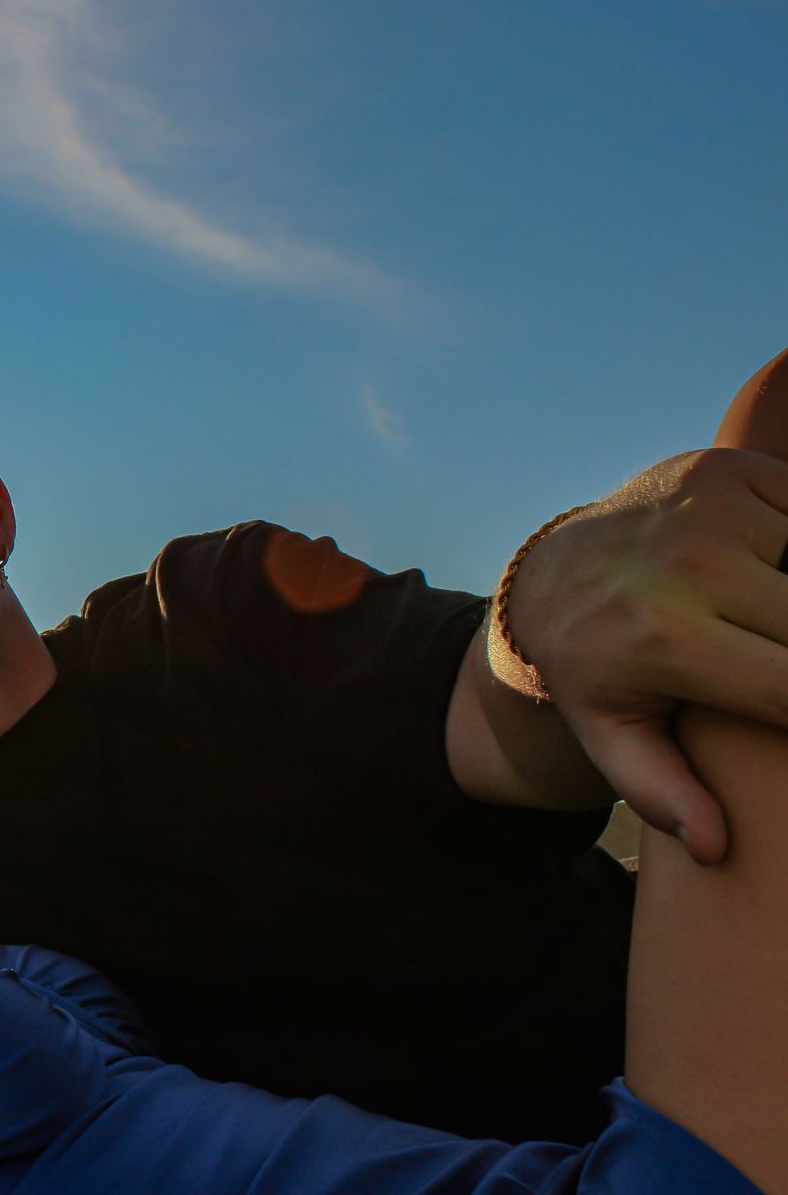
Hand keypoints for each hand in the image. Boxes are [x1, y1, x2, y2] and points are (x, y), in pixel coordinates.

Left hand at [504, 447, 787, 864]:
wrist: (552, 571)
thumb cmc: (596, 666)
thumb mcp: (610, 734)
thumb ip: (660, 793)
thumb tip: (712, 848)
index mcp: (666, 637)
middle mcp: (691, 563)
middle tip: (772, 667)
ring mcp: (716, 506)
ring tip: (762, 628)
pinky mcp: (734, 470)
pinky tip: (775, 580)